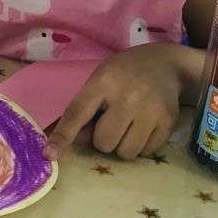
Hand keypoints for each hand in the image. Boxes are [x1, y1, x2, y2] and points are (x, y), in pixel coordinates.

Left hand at [43, 43, 190, 160]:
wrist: (165, 64)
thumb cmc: (124, 73)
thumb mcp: (99, 80)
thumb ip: (84, 108)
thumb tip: (72, 141)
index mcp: (103, 82)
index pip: (77, 113)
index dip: (63, 135)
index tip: (50, 154)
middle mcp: (127, 96)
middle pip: (103, 142)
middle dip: (103, 138)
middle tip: (112, 120)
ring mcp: (150, 110)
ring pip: (125, 153)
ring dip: (122, 144)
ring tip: (128, 124)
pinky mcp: (168, 122)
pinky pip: (146, 153)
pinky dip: (141, 145)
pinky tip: (144, 125)